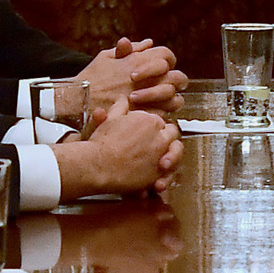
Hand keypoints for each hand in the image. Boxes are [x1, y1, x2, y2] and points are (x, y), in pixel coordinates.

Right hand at [53, 98, 179, 198]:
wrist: (97, 165)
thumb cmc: (101, 144)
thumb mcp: (110, 120)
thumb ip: (120, 108)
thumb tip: (122, 99)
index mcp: (149, 120)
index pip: (160, 121)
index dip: (154, 128)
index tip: (148, 134)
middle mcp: (159, 136)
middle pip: (172, 133)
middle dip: (165, 138)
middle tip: (155, 145)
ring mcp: (161, 154)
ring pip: (176, 151)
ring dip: (170, 154)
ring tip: (160, 160)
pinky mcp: (159, 172)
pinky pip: (169, 171)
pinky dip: (165, 173)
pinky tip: (155, 174)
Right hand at [76, 39, 189, 114]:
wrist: (76, 101)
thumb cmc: (90, 79)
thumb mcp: (106, 57)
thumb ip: (129, 50)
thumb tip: (148, 43)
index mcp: (137, 62)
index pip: (167, 56)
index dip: (168, 61)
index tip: (163, 68)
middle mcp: (144, 79)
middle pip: (177, 77)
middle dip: (176, 80)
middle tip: (169, 85)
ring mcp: (144, 98)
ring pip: (174, 98)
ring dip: (171, 99)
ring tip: (164, 101)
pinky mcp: (141, 115)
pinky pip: (163, 115)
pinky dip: (161, 114)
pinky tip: (154, 113)